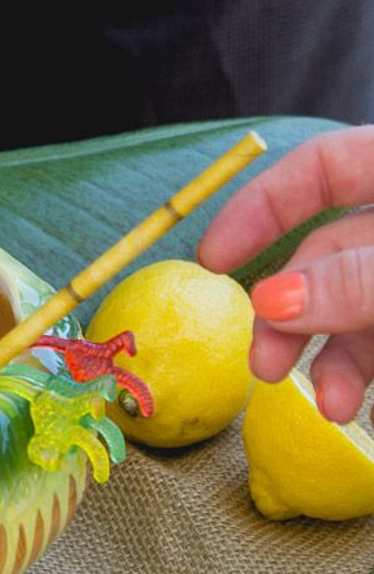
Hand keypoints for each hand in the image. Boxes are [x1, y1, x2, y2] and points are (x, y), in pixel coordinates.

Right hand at [198, 127, 373, 423]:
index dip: (262, 207)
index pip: (322, 167)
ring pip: (360, 304)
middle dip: (293, 311)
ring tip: (325, 405)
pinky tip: (349, 405)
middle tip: (262, 363)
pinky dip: (365, 369)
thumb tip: (271, 301)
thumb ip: (358, 280)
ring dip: (334, 357)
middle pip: (332, 252)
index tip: (214, 259)